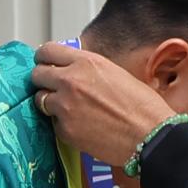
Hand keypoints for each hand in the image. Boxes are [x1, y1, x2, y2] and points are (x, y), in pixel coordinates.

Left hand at [30, 43, 184, 176]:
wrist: (150, 137)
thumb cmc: (143, 107)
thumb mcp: (116, 74)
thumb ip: (90, 70)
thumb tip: (75, 71)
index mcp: (86, 63)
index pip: (47, 51)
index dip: (44, 58)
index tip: (44, 63)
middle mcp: (70, 81)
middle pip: (37, 74)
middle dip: (43, 79)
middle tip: (51, 86)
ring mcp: (64, 106)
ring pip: (40, 99)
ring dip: (50, 102)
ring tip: (68, 108)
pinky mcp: (64, 130)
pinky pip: (53, 123)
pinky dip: (62, 124)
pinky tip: (80, 125)